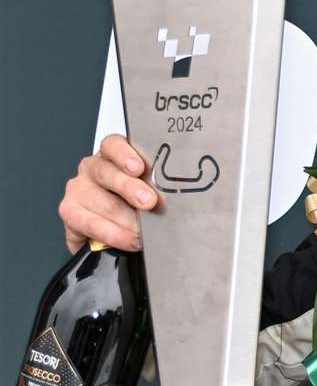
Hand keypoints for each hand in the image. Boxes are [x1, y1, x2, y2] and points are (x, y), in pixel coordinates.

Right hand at [59, 134, 159, 252]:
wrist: (111, 235)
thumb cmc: (134, 207)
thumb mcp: (149, 191)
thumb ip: (158, 186)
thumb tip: (178, 193)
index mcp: (113, 157)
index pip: (114, 145)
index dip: (125, 154)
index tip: (138, 168)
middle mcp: (94, 170)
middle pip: (108, 173)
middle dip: (131, 189)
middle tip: (149, 202)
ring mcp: (79, 190)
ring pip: (105, 203)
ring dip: (129, 220)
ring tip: (146, 231)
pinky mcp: (70, 213)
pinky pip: (92, 224)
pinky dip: (115, 235)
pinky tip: (130, 240)